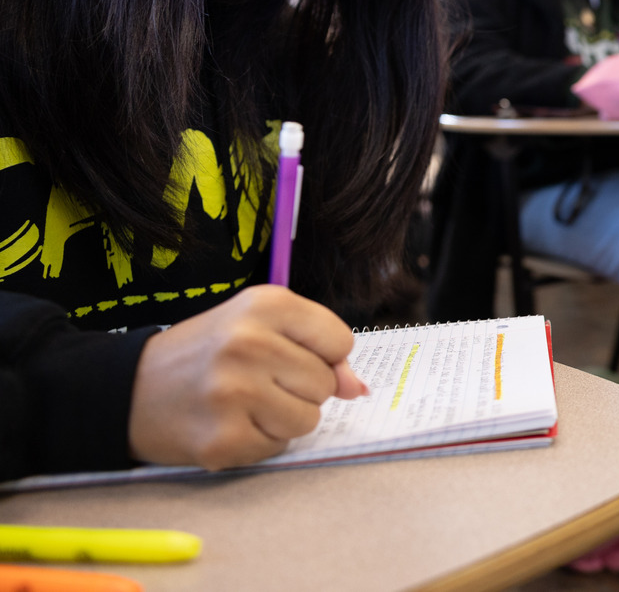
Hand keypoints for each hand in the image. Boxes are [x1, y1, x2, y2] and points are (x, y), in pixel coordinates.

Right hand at [128, 285, 366, 470]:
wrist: (127, 389)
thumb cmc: (207, 353)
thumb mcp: (260, 327)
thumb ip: (318, 349)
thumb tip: (357, 388)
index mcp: (264, 304)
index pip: (340, 341)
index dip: (322, 355)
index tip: (287, 353)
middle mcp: (248, 343)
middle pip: (325, 384)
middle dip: (299, 388)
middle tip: (256, 379)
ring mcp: (233, 393)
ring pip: (308, 419)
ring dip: (283, 417)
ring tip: (243, 402)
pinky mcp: (222, 440)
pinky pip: (278, 448)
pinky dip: (259, 441)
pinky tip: (228, 423)